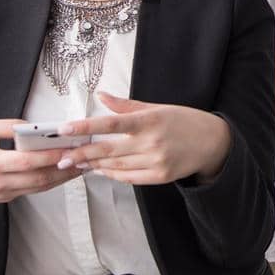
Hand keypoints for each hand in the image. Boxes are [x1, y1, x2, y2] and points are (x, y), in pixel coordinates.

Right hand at [0, 118, 82, 203]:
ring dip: (61, 179)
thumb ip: (8, 126)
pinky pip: (30, 191)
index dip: (51, 157)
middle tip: (84, 159)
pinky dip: (48, 183)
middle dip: (64, 169)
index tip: (70, 149)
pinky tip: (60, 174)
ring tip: (79, 167)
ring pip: (38, 188)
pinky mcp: (4, 200)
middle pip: (39, 179)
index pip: (28, 162)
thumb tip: (33, 126)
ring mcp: (2, 195)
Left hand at [58, 93, 231, 184]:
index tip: (64, 129)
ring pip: (115, 166)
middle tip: (61, 157)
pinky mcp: (160, 177)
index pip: (110, 124)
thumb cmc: (183, 121)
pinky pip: (128, 177)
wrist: (213, 143)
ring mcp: (156, 161)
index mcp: (149, 120)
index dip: (85, 127)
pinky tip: (100, 169)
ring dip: (93, 165)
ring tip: (76, 163)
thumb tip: (101, 96)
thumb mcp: (157, 108)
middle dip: (81, 154)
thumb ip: (126, 106)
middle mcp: (151, 142)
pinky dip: (112, 174)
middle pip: (107, 150)